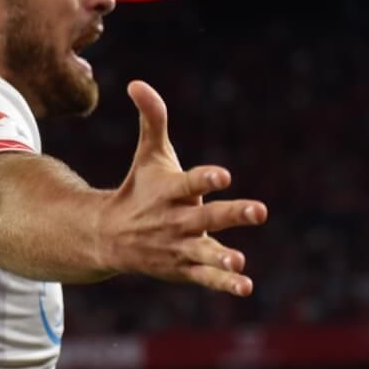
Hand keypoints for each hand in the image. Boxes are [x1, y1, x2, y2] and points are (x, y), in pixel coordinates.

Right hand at [100, 80, 267, 295]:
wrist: (108, 238)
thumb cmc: (137, 190)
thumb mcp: (147, 155)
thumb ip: (152, 119)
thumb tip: (137, 83)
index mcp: (170, 191)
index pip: (190, 182)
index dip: (207, 178)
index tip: (224, 175)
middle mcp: (175, 220)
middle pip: (206, 217)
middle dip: (231, 214)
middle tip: (259, 211)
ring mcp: (179, 246)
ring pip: (204, 252)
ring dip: (221, 258)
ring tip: (238, 262)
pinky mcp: (183, 268)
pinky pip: (204, 278)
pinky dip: (223, 283)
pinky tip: (245, 286)